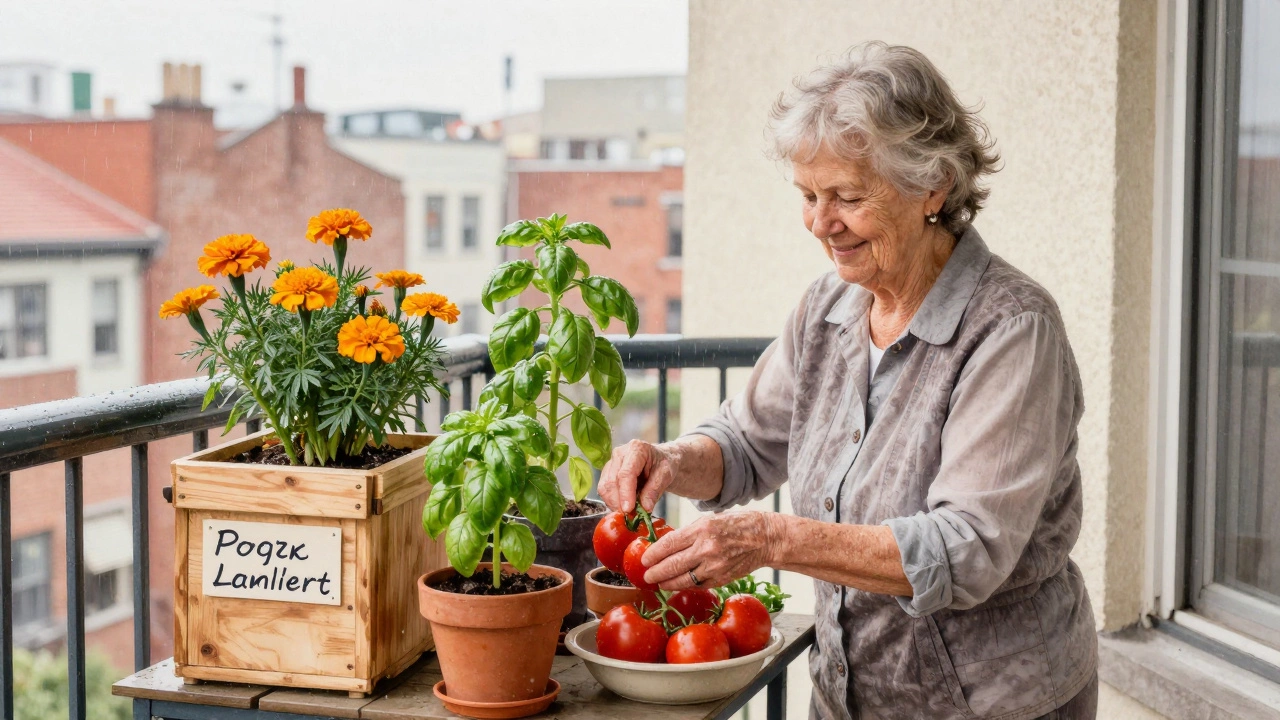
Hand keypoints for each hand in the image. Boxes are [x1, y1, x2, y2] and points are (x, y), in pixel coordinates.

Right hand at [598, 439, 677, 512]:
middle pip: (611, 482)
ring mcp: (611, 463)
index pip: (626, 473)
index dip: (626, 493)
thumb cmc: (663, 465)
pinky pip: (604, 491)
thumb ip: (655, 490)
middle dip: (618, 502)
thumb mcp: (666, 475)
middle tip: (631, 517)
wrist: (658, 461)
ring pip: (604, 488)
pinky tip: (625, 506)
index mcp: (636, 449)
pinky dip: (613, 502)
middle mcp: (619, 454)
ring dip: (614, 504)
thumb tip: (645, 508)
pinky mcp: (606, 474)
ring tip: (630, 512)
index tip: (628, 510)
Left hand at [640, 511, 783, 589]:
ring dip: (668, 583)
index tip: (644, 559)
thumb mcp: (709, 520)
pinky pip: (699, 585)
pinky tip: (678, 585)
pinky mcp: (722, 578)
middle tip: (646, 575)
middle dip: (656, 572)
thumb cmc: (735, 525)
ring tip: (659, 583)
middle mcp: (707, 548)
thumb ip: (688, 533)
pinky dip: (686, 586)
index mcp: (702, 529)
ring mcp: (715, 566)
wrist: (765, 538)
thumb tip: (665, 545)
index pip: (669, 543)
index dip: (653, 554)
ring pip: (684, 579)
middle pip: (673, 564)